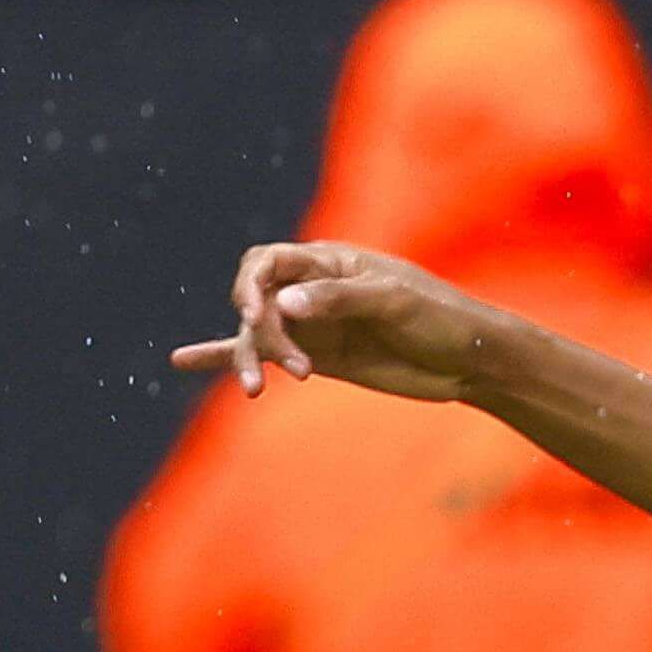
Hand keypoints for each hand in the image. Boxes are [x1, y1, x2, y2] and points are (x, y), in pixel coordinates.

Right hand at [181, 242, 513, 403]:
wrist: (468, 359)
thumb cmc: (439, 317)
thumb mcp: (394, 302)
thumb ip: (339, 299)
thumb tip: (285, 305)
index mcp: (330, 261)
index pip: (268, 262)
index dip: (251, 286)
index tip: (255, 316)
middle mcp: (313, 289)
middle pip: (258, 302)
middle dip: (262, 334)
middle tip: (292, 367)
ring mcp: (313, 325)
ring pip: (258, 335)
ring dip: (247, 360)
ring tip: (253, 390)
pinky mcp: (318, 358)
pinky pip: (264, 355)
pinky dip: (224, 357)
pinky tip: (184, 360)